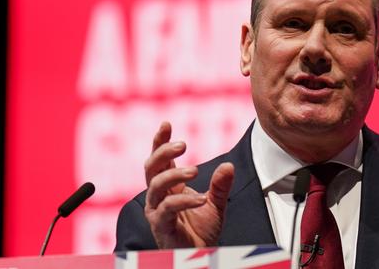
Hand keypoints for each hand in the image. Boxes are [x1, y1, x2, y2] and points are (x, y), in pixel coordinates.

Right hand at [144, 121, 234, 247]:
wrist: (200, 256)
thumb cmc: (201, 232)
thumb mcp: (215, 204)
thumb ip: (219, 186)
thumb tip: (228, 166)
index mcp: (168, 187)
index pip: (159, 159)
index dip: (160, 141)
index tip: (166, 124)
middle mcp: (158, 196)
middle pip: (151, 167)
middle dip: (163, 152)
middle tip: (183, 144)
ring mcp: (156, 210)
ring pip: (156, 185)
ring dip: (174, 174)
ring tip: (195, 170)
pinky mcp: (161, 225)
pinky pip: (168, 208)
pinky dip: (184, 201)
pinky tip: (201, 199)